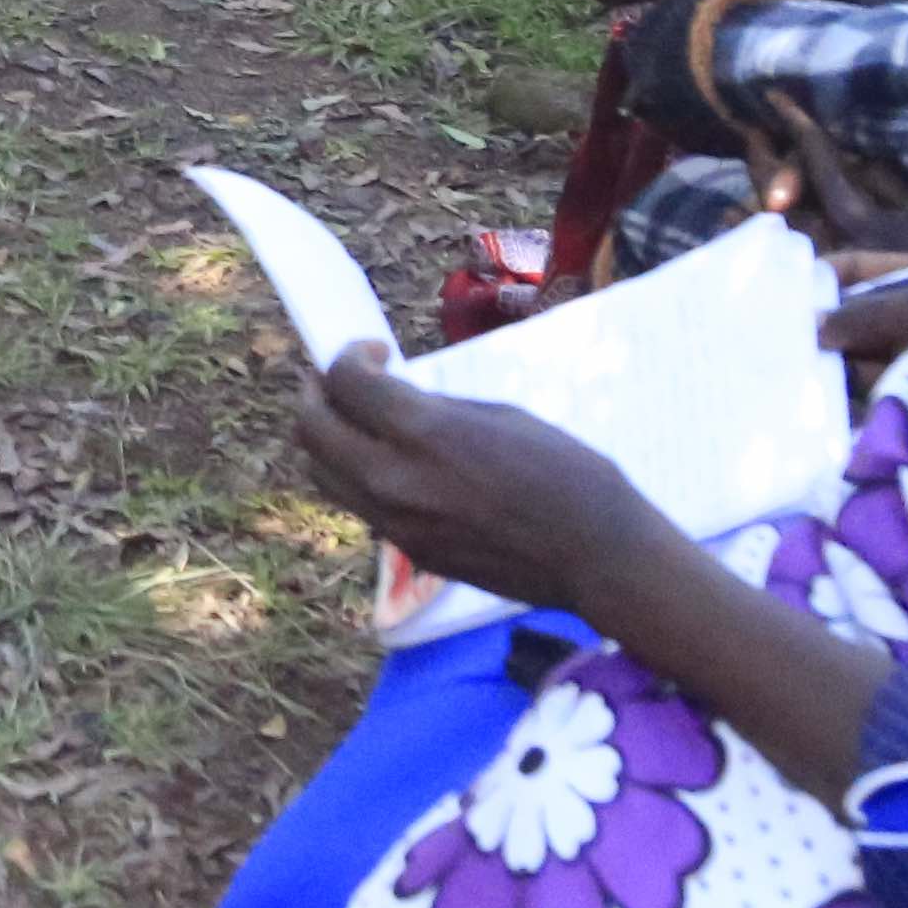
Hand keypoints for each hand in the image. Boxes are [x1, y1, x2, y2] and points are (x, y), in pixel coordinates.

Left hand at [290, 348, 682, 618]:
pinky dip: (357, 476)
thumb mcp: (497, 416)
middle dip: (317, 393)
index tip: (373, 352)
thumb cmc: (565, 473)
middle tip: (338, 379)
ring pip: (322, 473)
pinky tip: (390, 463)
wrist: (595, 556)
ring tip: (353, 419)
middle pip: (312, 429)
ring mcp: (395, 523)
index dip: (348, 356)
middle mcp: (393, 479)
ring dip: (326, 438)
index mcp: (422, 433)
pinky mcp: (408, 553)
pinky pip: (359, 506)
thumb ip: (433, 410)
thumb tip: (394, 401)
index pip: (344, 382)